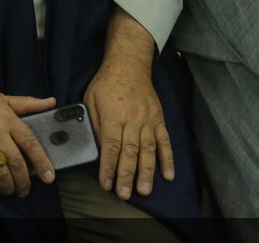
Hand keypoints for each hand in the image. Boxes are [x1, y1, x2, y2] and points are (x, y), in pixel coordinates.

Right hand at [0, 85, 55, 198]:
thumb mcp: (3, 98)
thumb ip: (28, 103)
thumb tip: (51, 102)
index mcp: (7, 119)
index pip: (29, 143)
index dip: (41, 162)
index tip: (49, 176)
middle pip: (15, 162)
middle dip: (24, 181)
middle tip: (26, 190)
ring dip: (9, 187)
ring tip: (13, 191)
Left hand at [85, 53, 173, 200]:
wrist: (129, 64)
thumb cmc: (107, 83)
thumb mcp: (91, 99)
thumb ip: (95, 123)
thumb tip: (99, 147)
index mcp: (113, 115)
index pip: (110, 146)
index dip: (108, 167)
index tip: (106, 183)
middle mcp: (132, 119)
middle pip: (130, 151)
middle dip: (126, 174)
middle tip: (124, 193)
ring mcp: (148, 120)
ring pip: (148, 150)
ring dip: (147, 172)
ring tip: (145, 190)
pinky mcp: (158, 119)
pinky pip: (164, 141)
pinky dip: (167, 158)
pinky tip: (168, 174)